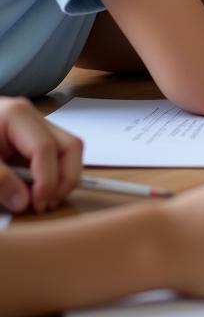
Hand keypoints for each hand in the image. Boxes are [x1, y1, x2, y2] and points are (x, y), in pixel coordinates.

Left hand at [0, 97, 82, 212]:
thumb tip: (24, 202)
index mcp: (17, 115)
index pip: (45, 148)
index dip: (46, 180)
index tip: (36, 206)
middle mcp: (32, 116)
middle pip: (69, 144)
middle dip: (66, 177)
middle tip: (48, 204)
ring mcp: (33, 125)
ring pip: (67, 149)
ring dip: (62, 177)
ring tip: (44, 200)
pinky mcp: (28, 137)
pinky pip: (53, 154)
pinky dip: (51, 174)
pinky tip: (36, 191)